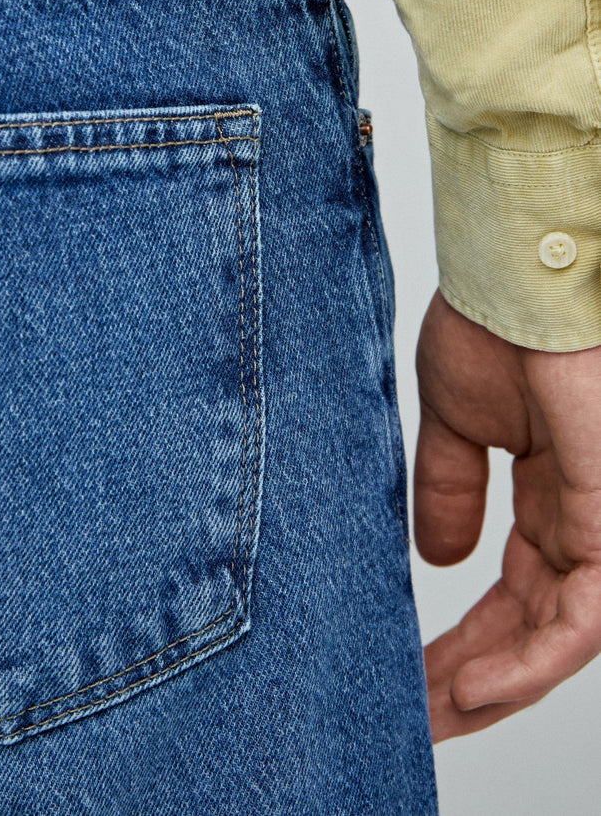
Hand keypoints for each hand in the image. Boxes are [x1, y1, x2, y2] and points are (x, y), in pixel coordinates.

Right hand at [415, 289, 600, 740]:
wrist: (511, 276)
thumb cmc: (491, 322)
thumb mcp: (454, 423)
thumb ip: (449, 490)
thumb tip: (438, 560)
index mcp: (547, 496)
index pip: (513, 595)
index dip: (464, 643)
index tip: (408, 677)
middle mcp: (580, 519)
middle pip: (534, 628)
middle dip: (474, 678)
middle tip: (416, 714)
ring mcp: (600, 524)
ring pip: (560, 638)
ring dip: (495, 685)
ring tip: (435, 713)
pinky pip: (581, 620)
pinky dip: (529, 662)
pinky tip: (473, 686)